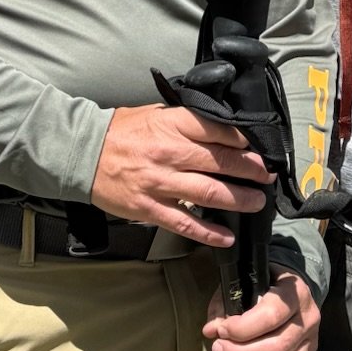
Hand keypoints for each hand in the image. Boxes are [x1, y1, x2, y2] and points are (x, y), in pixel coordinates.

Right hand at [91, 105, 272, 247]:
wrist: (84, 153)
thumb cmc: (121, 131)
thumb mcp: (155, 113)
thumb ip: (186, 120)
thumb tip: (219, 127)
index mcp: (173, 125)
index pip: (219, 131)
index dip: (245, 141)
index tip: (261, 149)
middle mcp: (170, 153)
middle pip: (221, 162)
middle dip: (250, 170)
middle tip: (267, 176)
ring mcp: (161, 183)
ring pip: (209, 193)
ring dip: (239, 199)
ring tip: (257, 202)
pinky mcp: (150, 208)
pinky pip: (186, 223)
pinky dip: (209, 232)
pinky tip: (227, 237)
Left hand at [204, 269, 320, 350]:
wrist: (293, 292)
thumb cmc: (265, 286)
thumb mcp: (244, 286)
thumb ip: (225, 306)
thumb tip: (210, 330)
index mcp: (294, 293)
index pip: (271, 315)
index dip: (243, 328)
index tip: (221, 331)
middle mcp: (308, 318)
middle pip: (277, 346)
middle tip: (218, 350)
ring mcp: (311, 341)